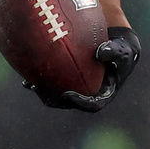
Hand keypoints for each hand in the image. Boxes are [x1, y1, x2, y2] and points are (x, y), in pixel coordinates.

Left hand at [26, 26, 141, 112]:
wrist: (114, 43)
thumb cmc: (120, 49)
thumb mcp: (122, 50)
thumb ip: (114, 51)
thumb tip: (100, 52)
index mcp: (104, 93)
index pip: (92, 105)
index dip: (79, 103)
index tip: (67, 94)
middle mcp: (88, 94)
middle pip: (69, 103)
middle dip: (54, 99)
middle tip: (42, 90)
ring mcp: (76, 87)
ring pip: (57, 96)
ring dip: (43, 92)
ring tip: (31, 84)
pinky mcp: (66, 79)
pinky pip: (51, 83)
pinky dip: (40, 81)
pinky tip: (27, 77)